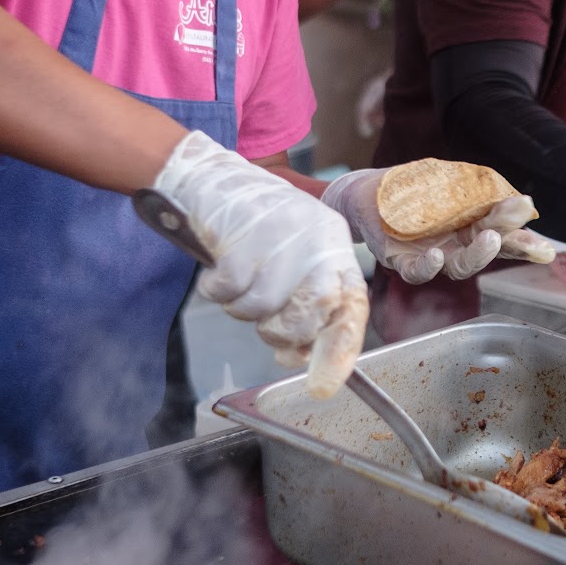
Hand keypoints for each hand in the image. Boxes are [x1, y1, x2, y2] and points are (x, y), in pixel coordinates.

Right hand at [150, 132, 365, 397]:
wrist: (213, 180)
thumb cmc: (256, 229)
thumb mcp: (294, 260)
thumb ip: (305, 305)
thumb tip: (304, 357)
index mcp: (335, 243)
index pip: (352, 303)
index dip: (340, 348)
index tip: (324, 384)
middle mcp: (315, 236)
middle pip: (308, 314)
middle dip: (281, 332)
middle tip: (265, 321)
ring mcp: (278, 234)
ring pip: (263, 307)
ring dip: (244, 309)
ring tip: (239, 282)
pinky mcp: (241, 234)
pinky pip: (228, 291)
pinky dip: (217, 290)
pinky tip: (219, 269)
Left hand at [323, 168, 554, 283]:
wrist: (365, 193)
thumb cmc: (409, 189)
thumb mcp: (447, 182)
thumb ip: (476, 190)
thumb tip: (508, 194)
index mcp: (471, 226)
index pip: (505, 236)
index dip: (525, 245)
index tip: (546, 249)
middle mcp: (455, 246)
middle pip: (487, 248)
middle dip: (508, 240)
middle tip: (520, 223)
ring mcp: (430, 256)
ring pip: (459, 266)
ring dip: (478, 255)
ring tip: (491, 238)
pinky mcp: (401, 261)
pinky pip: (417, 271)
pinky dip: (427, 266)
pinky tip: (435, 254)